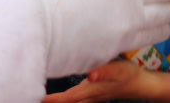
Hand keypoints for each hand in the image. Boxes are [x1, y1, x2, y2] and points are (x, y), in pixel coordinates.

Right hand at [14, 0, 169, 77]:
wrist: (22, 25)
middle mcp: (131, 18)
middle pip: (164, 15)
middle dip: (169, 8)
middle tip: (169, 4)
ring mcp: (117, 43)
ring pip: (151, 38)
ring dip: (158, 28)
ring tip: (159, 24)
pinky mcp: (99, 60)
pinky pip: (123, 50)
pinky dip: (128, 42)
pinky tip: (122, 36)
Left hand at [43, 59, 169, 101]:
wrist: (139, 84)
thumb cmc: (128, 75)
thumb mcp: (118, 69)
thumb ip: (104, 71)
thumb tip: (90, 75)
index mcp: (90, 90)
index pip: (65, 98)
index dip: (51, 100)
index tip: (36, 98)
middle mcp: (87, 96)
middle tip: (30, 96)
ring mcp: (90, 98)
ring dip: (57, 102)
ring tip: (42, 99)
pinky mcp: (92, 95)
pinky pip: (75, 101)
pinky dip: (65, 100)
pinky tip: (59, 98)